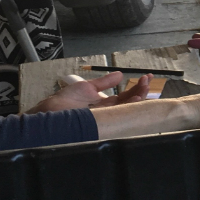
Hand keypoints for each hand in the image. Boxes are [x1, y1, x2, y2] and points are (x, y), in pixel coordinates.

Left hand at [27, 72, 151, 112]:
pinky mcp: (103, 125)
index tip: (145, 77)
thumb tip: (120, 75)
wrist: (51, 114)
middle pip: (128, 103)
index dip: (135, 88)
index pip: (123, 97)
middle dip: (140, 91)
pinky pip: (119, 117)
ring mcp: (106, 119)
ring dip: (138, 97)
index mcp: (102, 105)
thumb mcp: (86, 87)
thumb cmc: (64, 102)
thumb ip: (104, 82)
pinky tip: (136, 99)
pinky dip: (129, 108)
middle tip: (148, 80)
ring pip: (126, 109)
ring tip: (146, 86)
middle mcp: (106, 113)